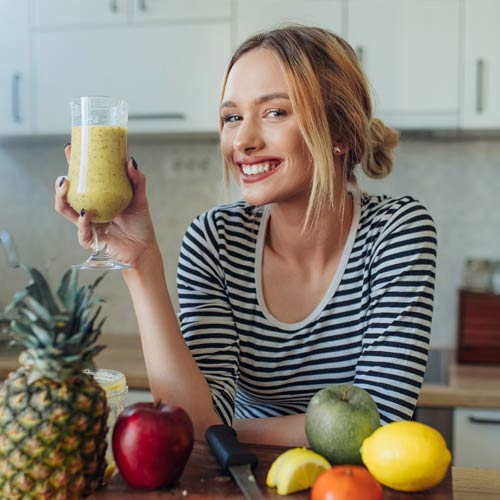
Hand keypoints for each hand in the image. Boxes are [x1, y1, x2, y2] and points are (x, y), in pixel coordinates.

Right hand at [55, 144, 157, 266]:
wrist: (144, 248)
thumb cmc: (140, 224)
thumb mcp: (140, 198)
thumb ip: (137, 180)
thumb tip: (130, 161)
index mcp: (99, 199)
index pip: (82, 180)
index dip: (74, 166)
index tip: (70, 150)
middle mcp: (90, 210)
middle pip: (67, 196)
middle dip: (61, 186)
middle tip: (64, 177)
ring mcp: (89, 225)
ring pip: (67, 212)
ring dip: (63, 201)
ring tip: (67, 189)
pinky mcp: (92, 239)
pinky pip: (82, 231)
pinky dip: (82, 223)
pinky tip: (85, 214)